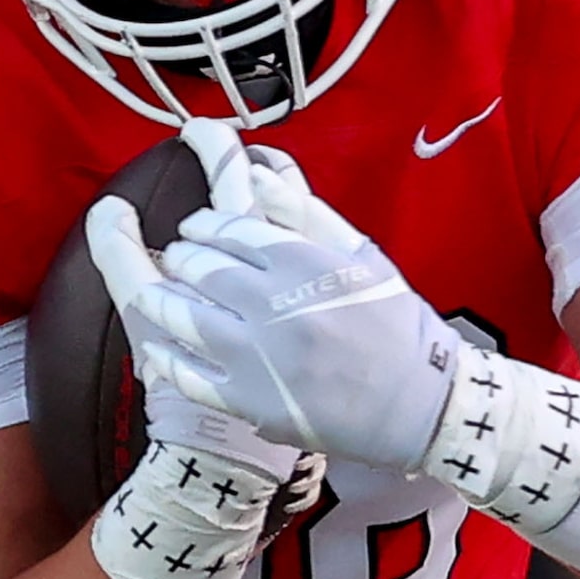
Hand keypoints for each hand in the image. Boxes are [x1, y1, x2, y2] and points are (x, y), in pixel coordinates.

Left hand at [129, 121, 459, 470]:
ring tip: (161, 291)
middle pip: (201, 269)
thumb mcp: (361, 256)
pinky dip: (166, 357)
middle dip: (182, 257)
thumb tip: (256, 172)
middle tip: (180, 257)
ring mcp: (257, 357)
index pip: (229, 229)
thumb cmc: (395, 324)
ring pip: (183, 317)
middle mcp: (275, 306)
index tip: (196, 227)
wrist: (422, 405)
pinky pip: (188, 375)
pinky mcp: (249, 402)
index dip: (203, 225)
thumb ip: (305, 213)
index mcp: (303, 264)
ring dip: (162, 299)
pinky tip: (157, 345)